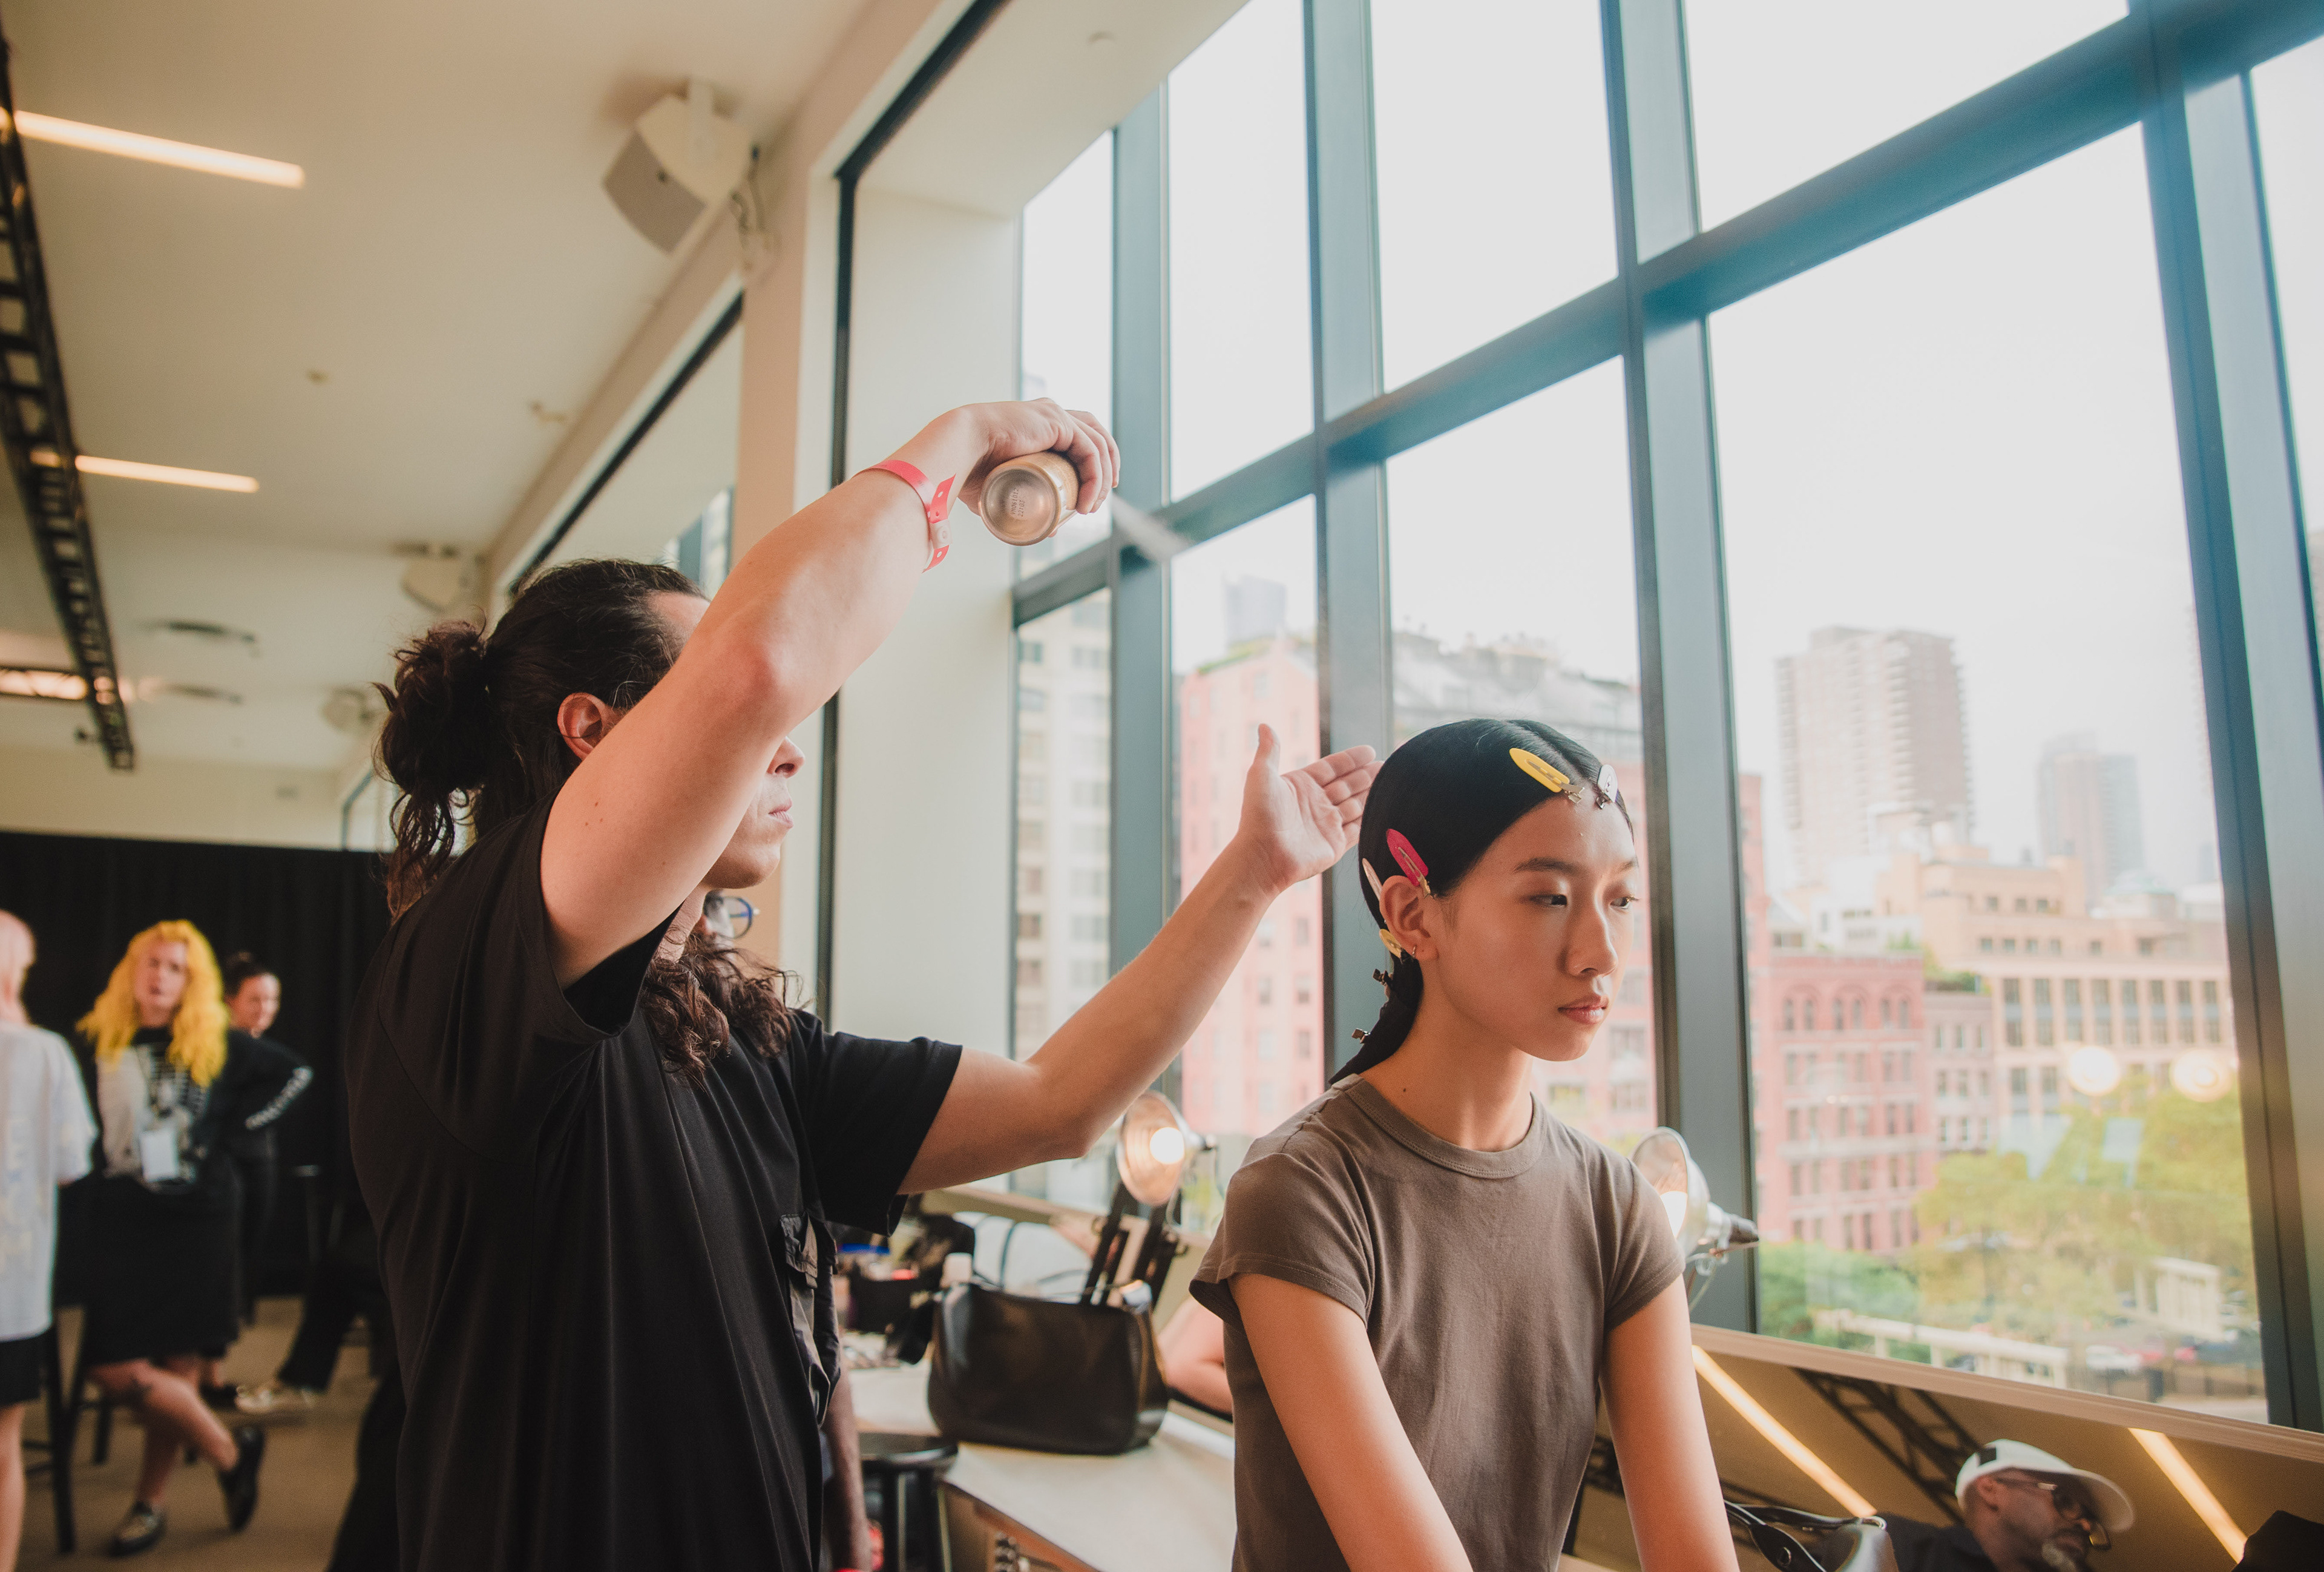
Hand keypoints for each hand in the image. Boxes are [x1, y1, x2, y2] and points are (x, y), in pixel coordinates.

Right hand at [931, 401, 1120, 517]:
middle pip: (1096, 435)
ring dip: (1102, 478)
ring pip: (1097, 445)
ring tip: (1091, 507)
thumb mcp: (1003, 489)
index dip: (1095, 463)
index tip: (1093, 495)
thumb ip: (1022, 506)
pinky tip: (1089, 498)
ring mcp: (1055, 415)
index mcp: (1040, 423)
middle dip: (1108, 465)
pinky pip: (1089, 450)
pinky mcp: (1056, 421)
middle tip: (1101, 497)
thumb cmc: (969, 468)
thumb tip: (1049, 529)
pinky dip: (1095, 476)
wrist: (958, 446)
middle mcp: (1051, 414)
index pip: (1081, 437)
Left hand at [1230, 726, 1380, 892]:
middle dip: (1367, 774)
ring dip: (1372, 793)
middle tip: (1388, 765)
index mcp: (1301, 785)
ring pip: (1356, 804)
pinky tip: (1384, 808)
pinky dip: (1370, 818)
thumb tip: (1265, 725)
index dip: (1351, 759)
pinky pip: (1357, 828)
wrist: (1263, 857)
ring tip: (1392, 782)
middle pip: (1347, 784)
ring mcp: (1326, 824)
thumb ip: (1269, 750)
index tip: (1370, 750)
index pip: (1332, 768)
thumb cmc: (1259, 816)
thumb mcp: (1261, 776)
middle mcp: (1315, 803)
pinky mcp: (1335, 844)